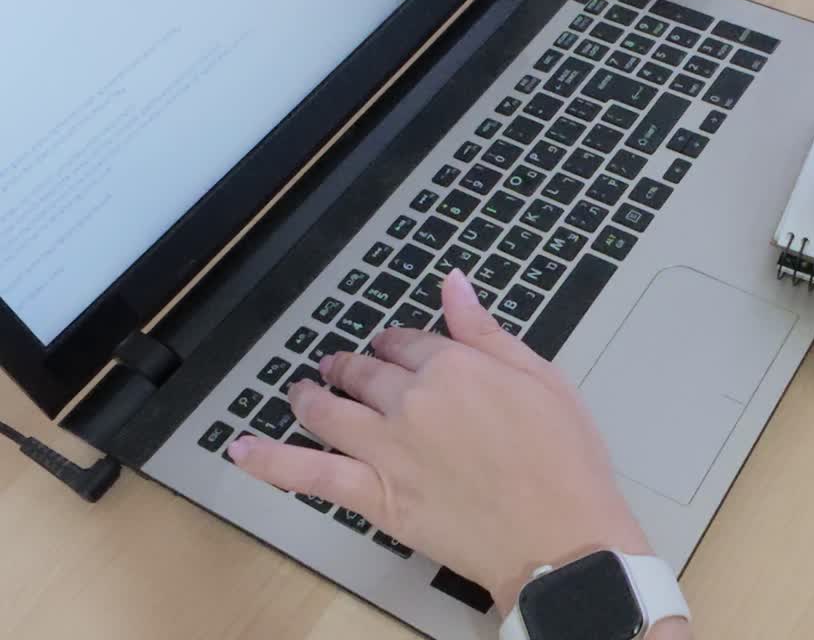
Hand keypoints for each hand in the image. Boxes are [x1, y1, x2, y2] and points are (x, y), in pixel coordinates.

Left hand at [228, 270, 648, 614]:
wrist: (562, 536)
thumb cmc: (565, 462)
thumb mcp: (542, 379)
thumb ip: (487, 331)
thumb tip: (454, 285)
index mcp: (455, 366)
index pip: (409, 342)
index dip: (398, 344)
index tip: (398, 349)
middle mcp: (412, 400)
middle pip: (365, 372)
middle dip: (350, 367)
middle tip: (341, 369)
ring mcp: (387, 448)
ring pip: (329, 411)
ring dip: (310, 396)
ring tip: (301, 392)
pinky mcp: (376, 496)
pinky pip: (310, 474)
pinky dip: (270, 461)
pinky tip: (240, 450)